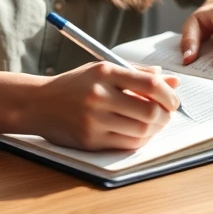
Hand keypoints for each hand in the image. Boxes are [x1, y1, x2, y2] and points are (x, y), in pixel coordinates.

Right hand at [31, 63, 179, 150]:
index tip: (174, 99)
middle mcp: (99, 95)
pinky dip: (140, 139)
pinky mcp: (90, 140)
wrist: (38, 104)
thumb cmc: (75, 85)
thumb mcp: (103, 70)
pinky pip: (127, 144)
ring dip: (155, 129)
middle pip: (149, 111)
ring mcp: (94, 120)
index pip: (149, 85)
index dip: (169, 94)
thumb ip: (138, 74)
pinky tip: (140, 132)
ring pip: (141, 130)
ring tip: (155, 123)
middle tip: (167, 114)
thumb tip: (172, 80)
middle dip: (166, 115)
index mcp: (105, 72)